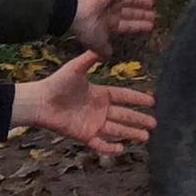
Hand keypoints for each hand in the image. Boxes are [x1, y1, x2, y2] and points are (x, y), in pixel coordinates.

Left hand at [11, 53, 156, 157]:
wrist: (41, 101)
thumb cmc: (57, 84)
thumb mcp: (75, 68)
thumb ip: (90, 58)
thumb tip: (102, 46)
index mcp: (100, 94)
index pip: (123, 97)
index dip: (137, 99)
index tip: (152, 101)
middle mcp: (99, 110)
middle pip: (124, 115)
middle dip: (139, 119)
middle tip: (154, 123)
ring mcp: (92, 123)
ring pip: (116, 130)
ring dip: (131, 133)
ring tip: (146, 137)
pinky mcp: (84, 135)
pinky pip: (100, 143)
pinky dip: (110, 147)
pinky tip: (121, 148)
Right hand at [70, 0, 155, 58]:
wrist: (78, 11)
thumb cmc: (87, 29)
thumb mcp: (97, 44)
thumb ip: (104, 50)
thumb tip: (107, 57)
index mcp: (107, 24)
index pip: (127, 25)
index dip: (137, 26)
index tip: (149, 27)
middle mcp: (110, 10)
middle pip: (129, 12)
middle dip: (140, 14)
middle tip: (153, 15)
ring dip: (140, 0)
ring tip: (152, 3)